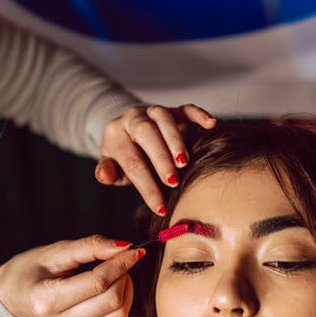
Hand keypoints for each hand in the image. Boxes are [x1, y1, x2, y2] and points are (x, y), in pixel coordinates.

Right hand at [0, 236, 144, 316]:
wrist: (8, 296)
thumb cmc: (29, 269)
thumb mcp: (54, 251)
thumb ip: (90, 246)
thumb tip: (125, 246)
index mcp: (46, 299)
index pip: (97, 283)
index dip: (120, 264)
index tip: (134, 250)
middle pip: (110, 300)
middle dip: (124, 275)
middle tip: (122, 258)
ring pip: (117, 314)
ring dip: (126, 290)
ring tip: (117, 272)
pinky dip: (120, 301)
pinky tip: (112, 286)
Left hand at [95, 104, 216, 213]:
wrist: (129, 130)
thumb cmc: (124, 155)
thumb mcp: (112, 165)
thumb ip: (107, 172)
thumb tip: (104, 175)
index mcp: (116, 133)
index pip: (131, 160)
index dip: (146, 185)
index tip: (159, 207)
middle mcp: (133, 118)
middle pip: (146, 133)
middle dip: (160, 158)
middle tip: (172, 181)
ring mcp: (153, 111)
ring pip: (164, 118)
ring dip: (175, 140)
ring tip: (184, 161)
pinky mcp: (173, 110)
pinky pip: (186, 108)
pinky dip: (198, 114)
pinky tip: (211, 124)